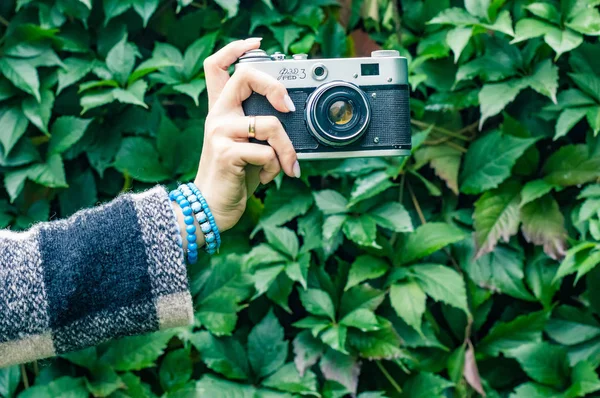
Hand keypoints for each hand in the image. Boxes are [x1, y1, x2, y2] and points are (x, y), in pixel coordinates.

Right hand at [193, 38, 300, 233]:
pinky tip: (269, 178)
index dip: (236, 48)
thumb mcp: (248, 147)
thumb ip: (261, 127)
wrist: (211, 208)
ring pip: (270, 124)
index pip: (218, 66)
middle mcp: (218, 116)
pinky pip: (267, 152)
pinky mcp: (227, 153)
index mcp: (222, 110)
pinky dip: (276, 168)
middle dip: (275, 87)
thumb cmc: (234, 177)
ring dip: (288, 149)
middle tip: (288, 106)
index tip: (257, 44)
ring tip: (288, 165)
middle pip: (245, 76)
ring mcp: (220, 133)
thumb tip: (292, 115)